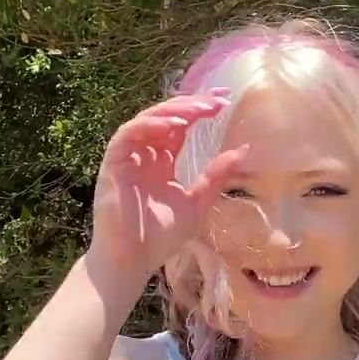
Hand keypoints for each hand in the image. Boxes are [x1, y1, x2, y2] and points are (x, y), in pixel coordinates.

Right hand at [87, 89, 250, 278]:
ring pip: (147, 120)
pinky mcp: (114, 163)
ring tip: (198, 110)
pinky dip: (148, 126)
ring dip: (173, 112)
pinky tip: (170, 126)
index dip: (199, 110)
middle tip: (217, 98)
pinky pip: (128, 135)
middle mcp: (145, 155)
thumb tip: (245, 150)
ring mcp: (128, 157)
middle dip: (191, 104)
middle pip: (166, 118)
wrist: (132, 261)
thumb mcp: (197, 203)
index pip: (180, 127)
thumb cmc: (159, 238)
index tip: (224, 99)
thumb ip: (216, 176)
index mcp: (162, 162)